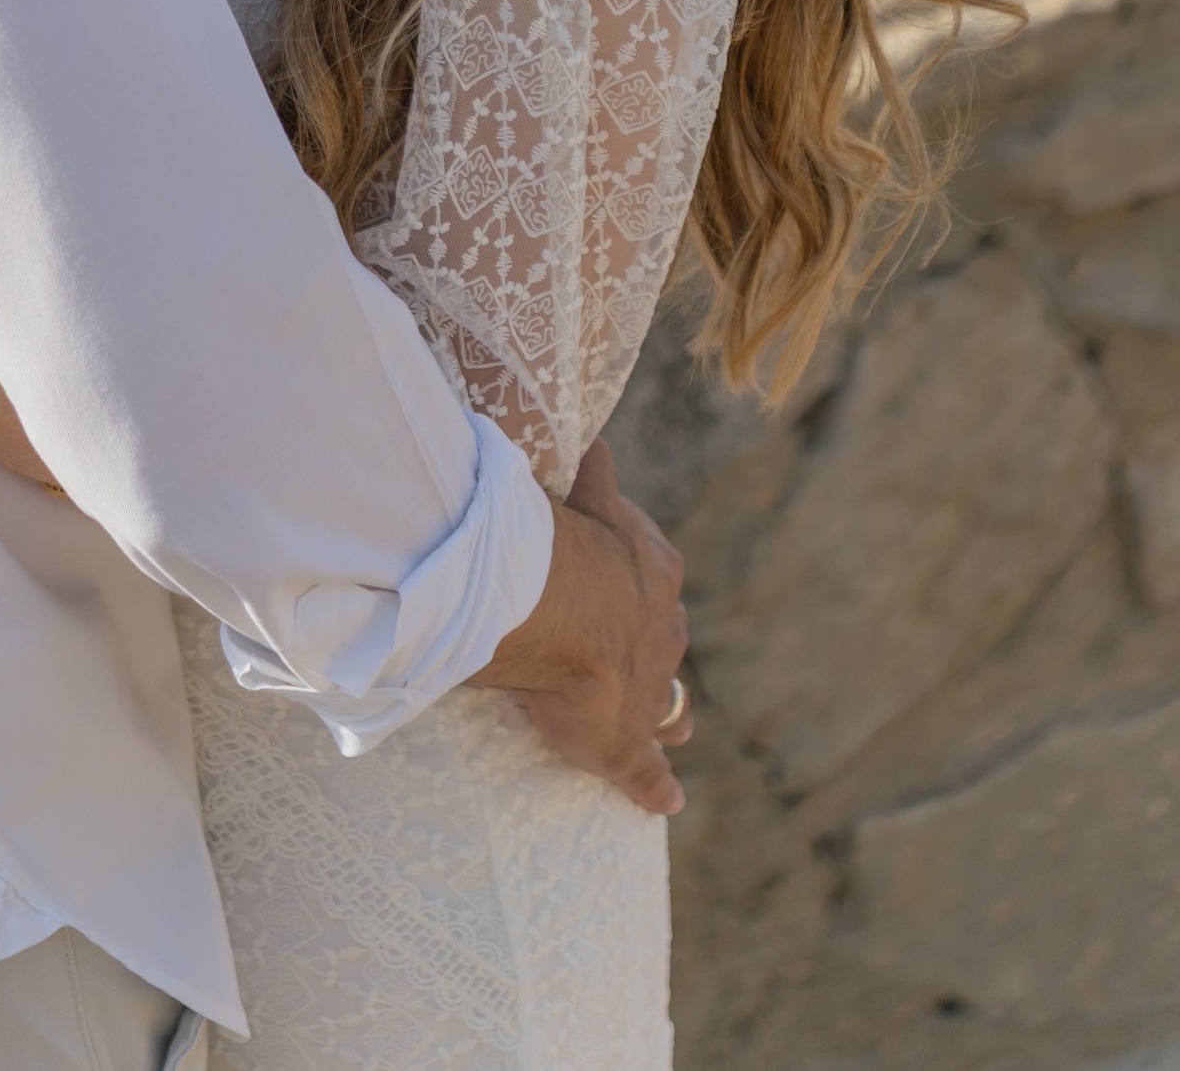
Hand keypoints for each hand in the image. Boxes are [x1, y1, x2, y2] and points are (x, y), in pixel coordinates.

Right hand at [470, 440, 690, 816]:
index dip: (632, 583)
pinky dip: (657, 787)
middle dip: (650, 644)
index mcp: (654, 573)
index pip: (654, 577)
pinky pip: (650, 775)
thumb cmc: (567, 545)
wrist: (568, 611)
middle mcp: (663, 632)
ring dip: (664, 710)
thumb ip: (592, 478)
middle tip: (624, 648)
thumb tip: (595, 442)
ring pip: (672, 705)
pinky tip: (666, 798)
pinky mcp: (628, 746)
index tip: (617, 588)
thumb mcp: (586, 500)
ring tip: (662, 720)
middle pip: (666, 640)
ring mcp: (651, 692)